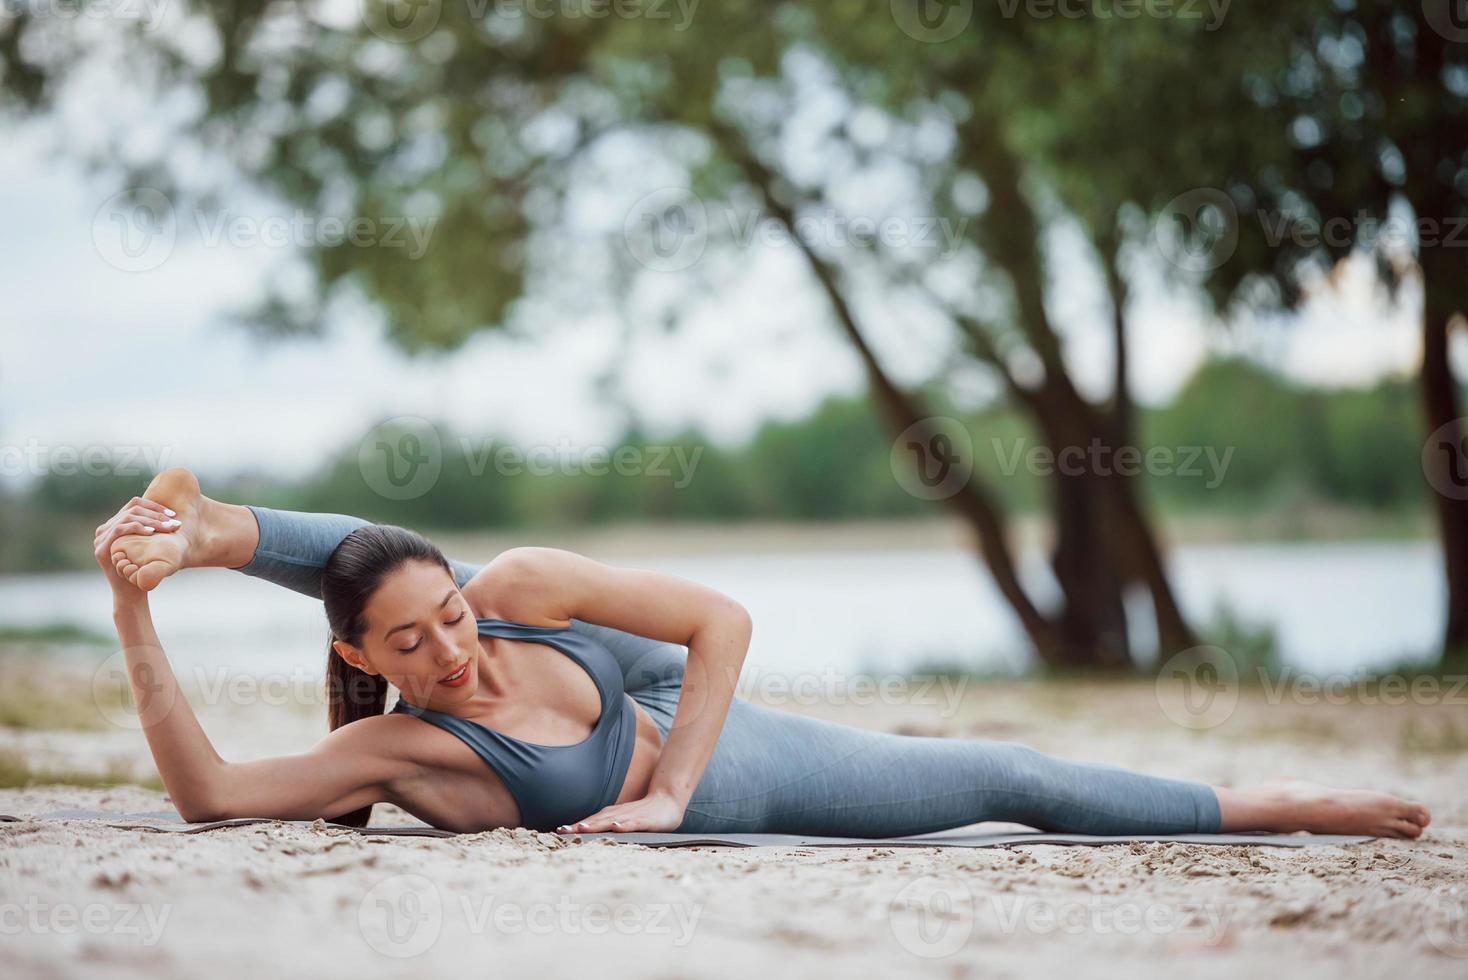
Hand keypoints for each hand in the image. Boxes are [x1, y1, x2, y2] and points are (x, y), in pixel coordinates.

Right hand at [94, 497, 177, 599]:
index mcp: (115, 524)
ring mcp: (101, 538)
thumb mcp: (148, 543)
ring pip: (128, 517)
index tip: (173, 514)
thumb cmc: (143, 566)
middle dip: (157, 514)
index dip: (154, 506)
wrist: (132, 592)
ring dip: (151, 521)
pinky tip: (152, 532)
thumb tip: (168, 512)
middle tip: (174, 523)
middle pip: (132, 509)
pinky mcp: (101, 549)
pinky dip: (137, 528)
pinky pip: (119, 530)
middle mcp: (105, 529)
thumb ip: (150, 527)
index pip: (134, 504)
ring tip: (168, 528)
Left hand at [555, 791, 685, 834]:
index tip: (558, 831)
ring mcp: (631, 816)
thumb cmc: (642, 813)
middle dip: (579, 826)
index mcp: (611, 815)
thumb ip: (606, 825)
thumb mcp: (621, 819)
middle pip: (595, 821)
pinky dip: (624, 825)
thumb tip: (587, 833)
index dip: (574, 826)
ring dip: (597, 825)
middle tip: (563, 831)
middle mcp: (617, 814)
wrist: (667, 800)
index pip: (589, 821)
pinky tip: (616, 827)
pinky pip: (633, 823)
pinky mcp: (645, 820)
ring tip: (583, 828)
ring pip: (611, 821)